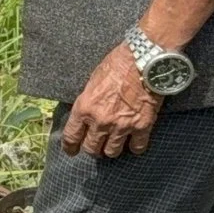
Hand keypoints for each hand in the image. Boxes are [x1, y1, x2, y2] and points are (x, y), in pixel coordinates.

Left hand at [61, 44, 163, 159]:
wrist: (143, 60)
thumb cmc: (116, 65)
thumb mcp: (92, 82)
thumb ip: (88, 103)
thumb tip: (85, 117)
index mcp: (84, 108)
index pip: (71, 137)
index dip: (70, 147)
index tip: (72, 151)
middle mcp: (101, 121)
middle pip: (91, 149)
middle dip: (93, 148)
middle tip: (96, 145)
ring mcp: (122, 126)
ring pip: (112, 152)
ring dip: (112, 149)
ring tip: (114, 143)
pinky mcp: (142, 126)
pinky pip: (137, 148)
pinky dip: (135, 147)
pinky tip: (134, 142)